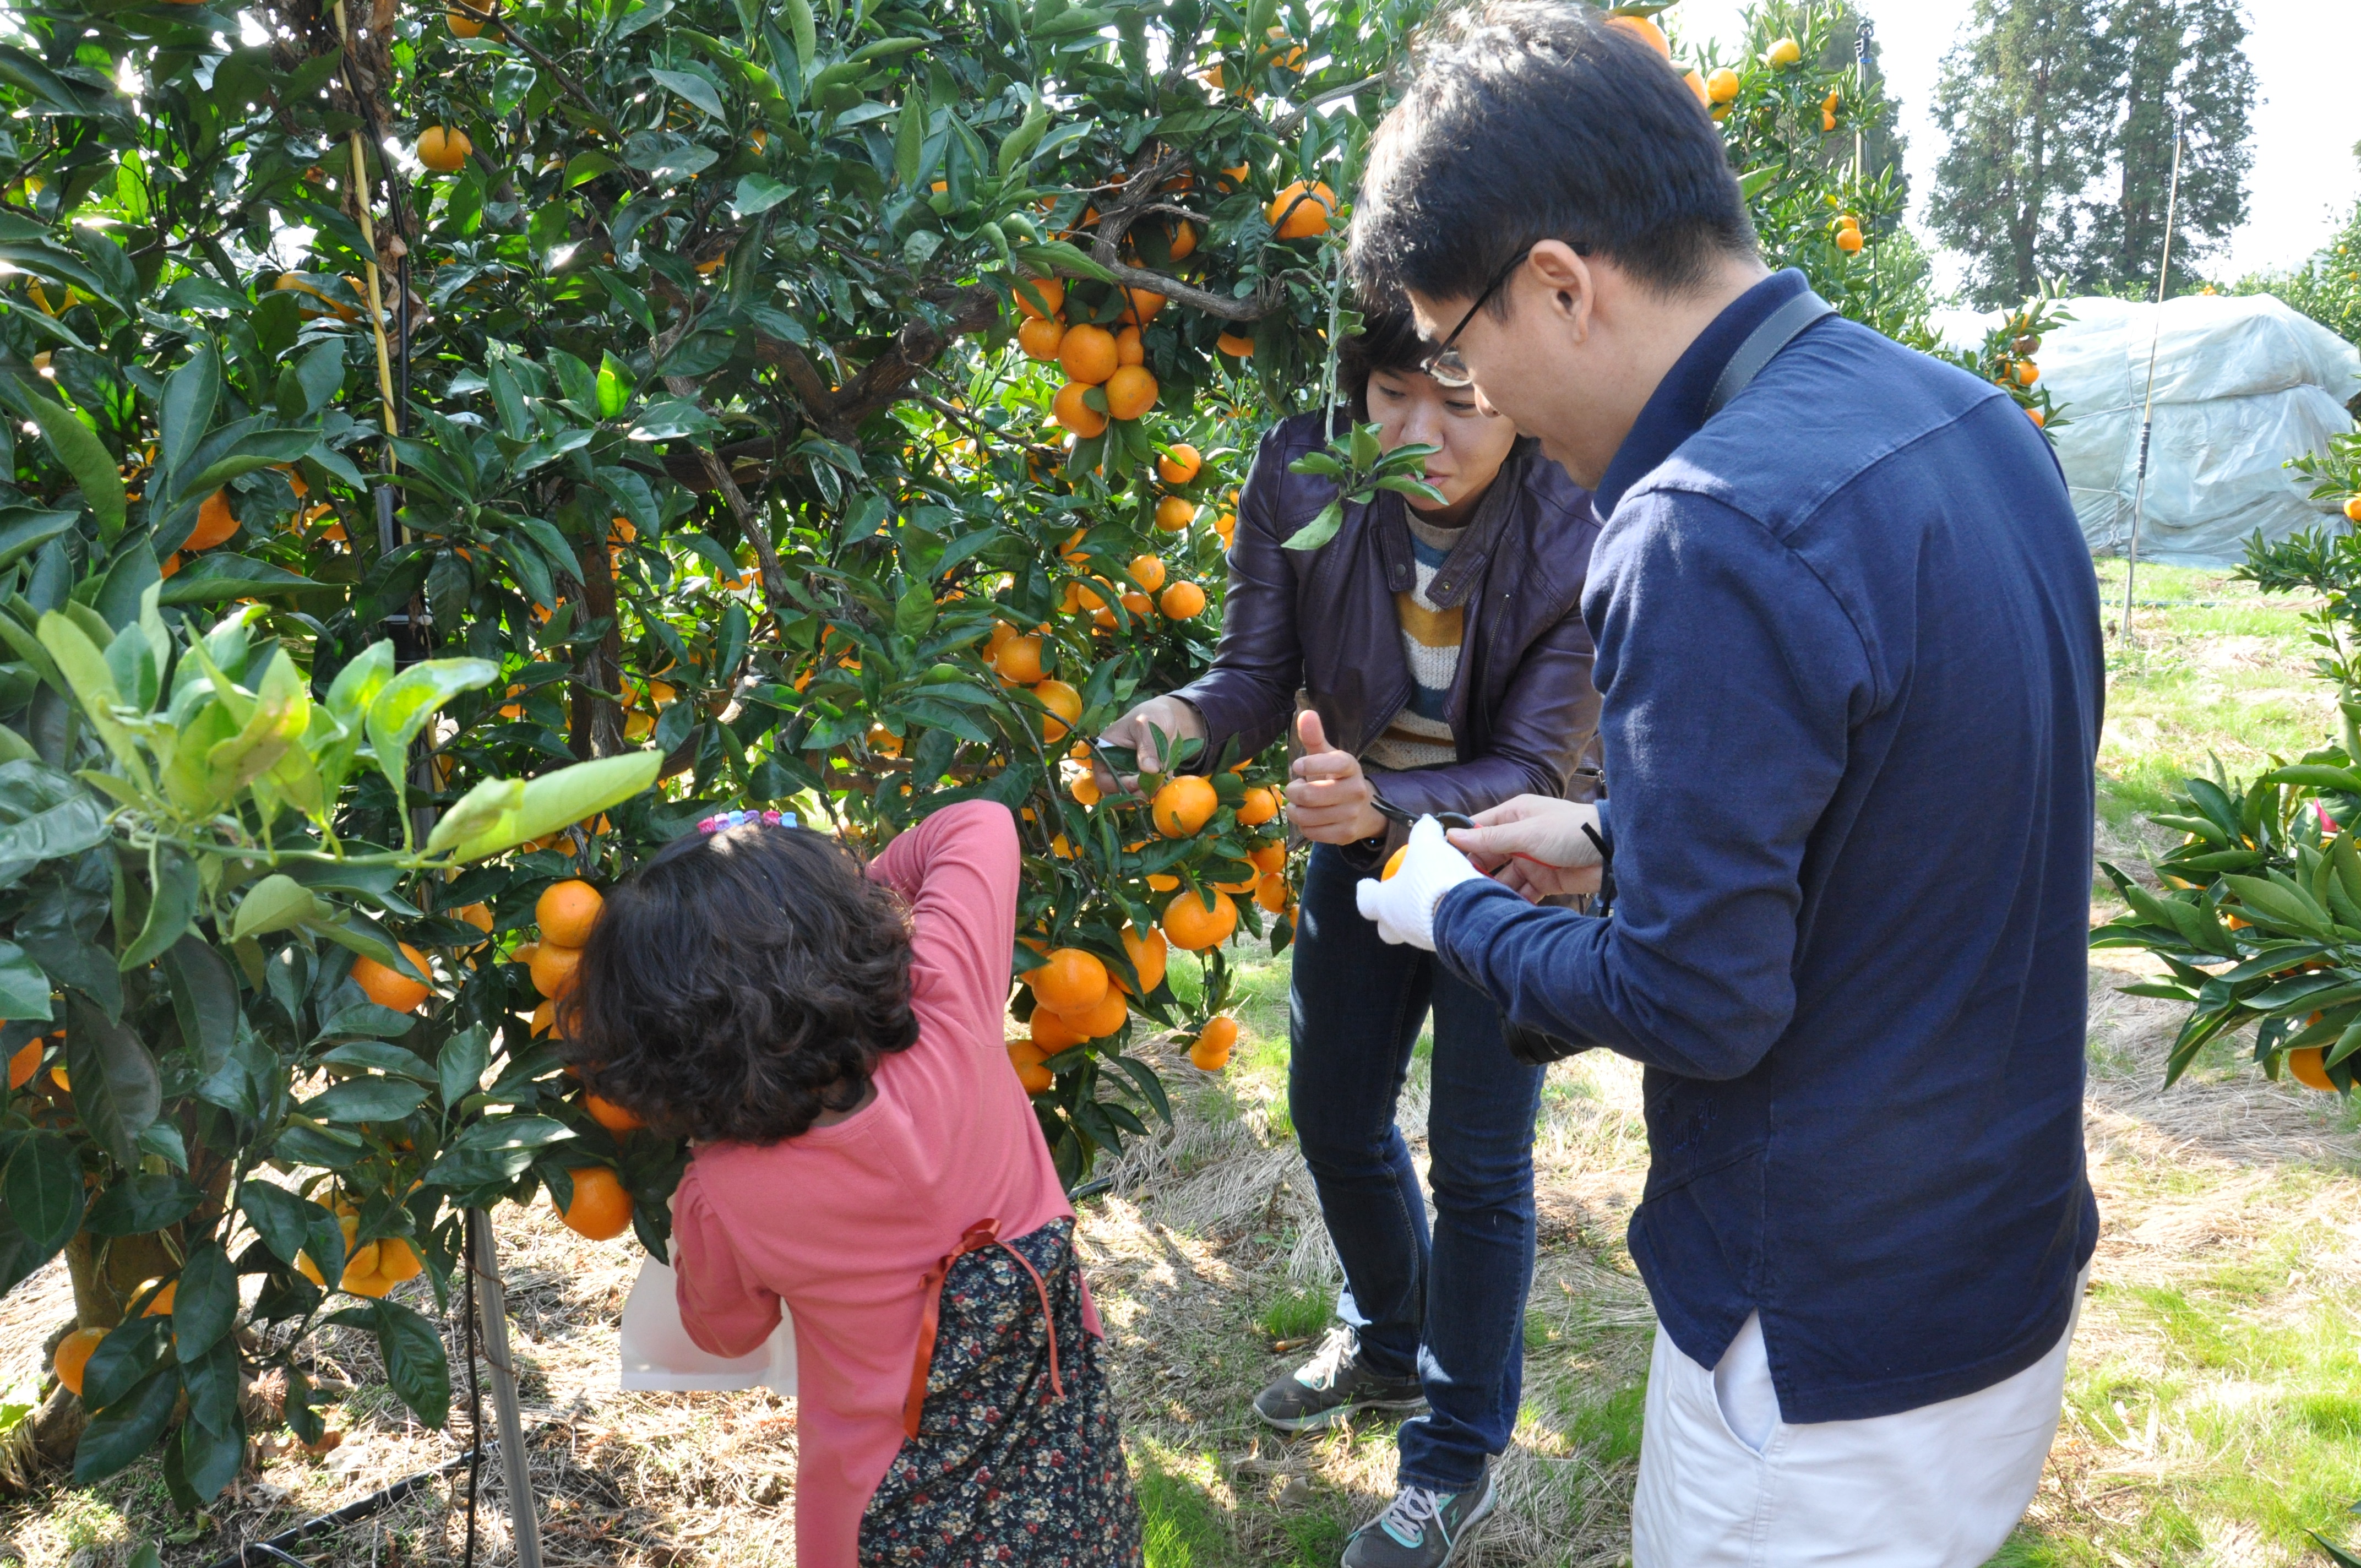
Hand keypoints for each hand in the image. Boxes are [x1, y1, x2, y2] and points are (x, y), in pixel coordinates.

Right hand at [1094, 695, 1207, 796]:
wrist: (1164, 719)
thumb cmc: (1151, 716)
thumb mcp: (1147, 724)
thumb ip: (1147, 745)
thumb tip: (1149, 769)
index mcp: (1104, 753)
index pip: (1104, 780)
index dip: (1121, 785)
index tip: (1141, 780)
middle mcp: (1112, 768)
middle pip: (1115, 795)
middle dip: (1134, 795)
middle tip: (1153, 788)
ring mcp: (1127, 777)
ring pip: (1130, 799)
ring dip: (1146, 796)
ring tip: (1161, 784)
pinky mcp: (1142, 782)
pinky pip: (1146, 795)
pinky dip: (1156, 794)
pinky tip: (1165, 784)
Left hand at [1286, 710, 1387, 843]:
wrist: (1363, 811)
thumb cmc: (1336, 778)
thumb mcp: (1327, 756)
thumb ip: (1314, 736)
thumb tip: (1306, 713)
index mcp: (1350, 766)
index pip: (1336, 763)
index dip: (1313, 765)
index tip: (1297, 766)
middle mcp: (1356, 790)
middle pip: (1311, 795)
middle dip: (1293, 792)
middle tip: (1294, 789)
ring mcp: (1352, 814)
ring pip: (1308, 816)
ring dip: (1295, 810)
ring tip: (1300, 804)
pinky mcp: (1346, 834)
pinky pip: (1311, 832)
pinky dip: (1303, 826)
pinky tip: (1309, 819)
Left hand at [1353, 815, 1487, 948]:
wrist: (1466, 913)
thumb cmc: (1435, 879)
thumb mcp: (1427, 847)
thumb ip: (1424, 832)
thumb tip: (1425, 821)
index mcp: (1385, 903)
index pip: (1366, 901)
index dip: (1366, 891)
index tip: (1366, 885)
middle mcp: (1398, 926)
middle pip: (1386, 927)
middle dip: (1389, 915)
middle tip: (1399, 899)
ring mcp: (1419, 939)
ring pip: (1411, 931)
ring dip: (1417, 916)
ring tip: (1431, 899)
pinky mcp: (1441, 945)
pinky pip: (1434, 933)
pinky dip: (1439, 921)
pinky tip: (1451, 907)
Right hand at [1447, 795, 1605, 901]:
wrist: (1615, 850)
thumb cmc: (1573, 830)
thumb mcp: (1527, 833)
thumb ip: (1490, 838)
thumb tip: (1452, 836)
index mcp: (1514, 815)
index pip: (1479, 829)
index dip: (1461, 844)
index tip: (1443, 861)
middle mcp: (1520, 836)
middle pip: (1489, 856)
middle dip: (1476, 871)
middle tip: (1458, 889)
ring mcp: (1533, 859)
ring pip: (1504, 877)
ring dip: (1494, 889)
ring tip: (1479, 903)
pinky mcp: (1546, 880)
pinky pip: (1523, 892)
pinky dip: (1514, 900)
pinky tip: (1503, 909)